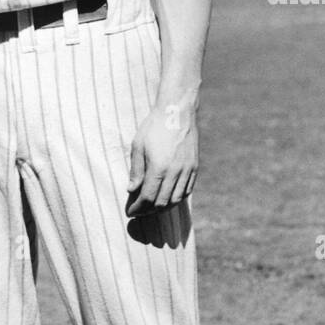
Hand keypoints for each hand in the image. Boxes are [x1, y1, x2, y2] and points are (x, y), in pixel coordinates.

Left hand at [126, 103, 198, 217]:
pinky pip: (187, 191)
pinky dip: (176, 199)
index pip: (148, 197)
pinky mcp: (194, 167)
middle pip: (162, 202)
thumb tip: (131, 190)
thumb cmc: (153, 127)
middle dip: (148, 211)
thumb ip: (135, 171)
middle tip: (139, 212)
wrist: (177, 112)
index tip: (130, 212)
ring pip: (176, 200)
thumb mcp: (138, 146)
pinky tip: (167, 198)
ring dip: (163, 207)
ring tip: (151, 208)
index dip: (138, 208)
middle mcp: (175, 172)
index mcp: (159, 167)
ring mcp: (187, 170)